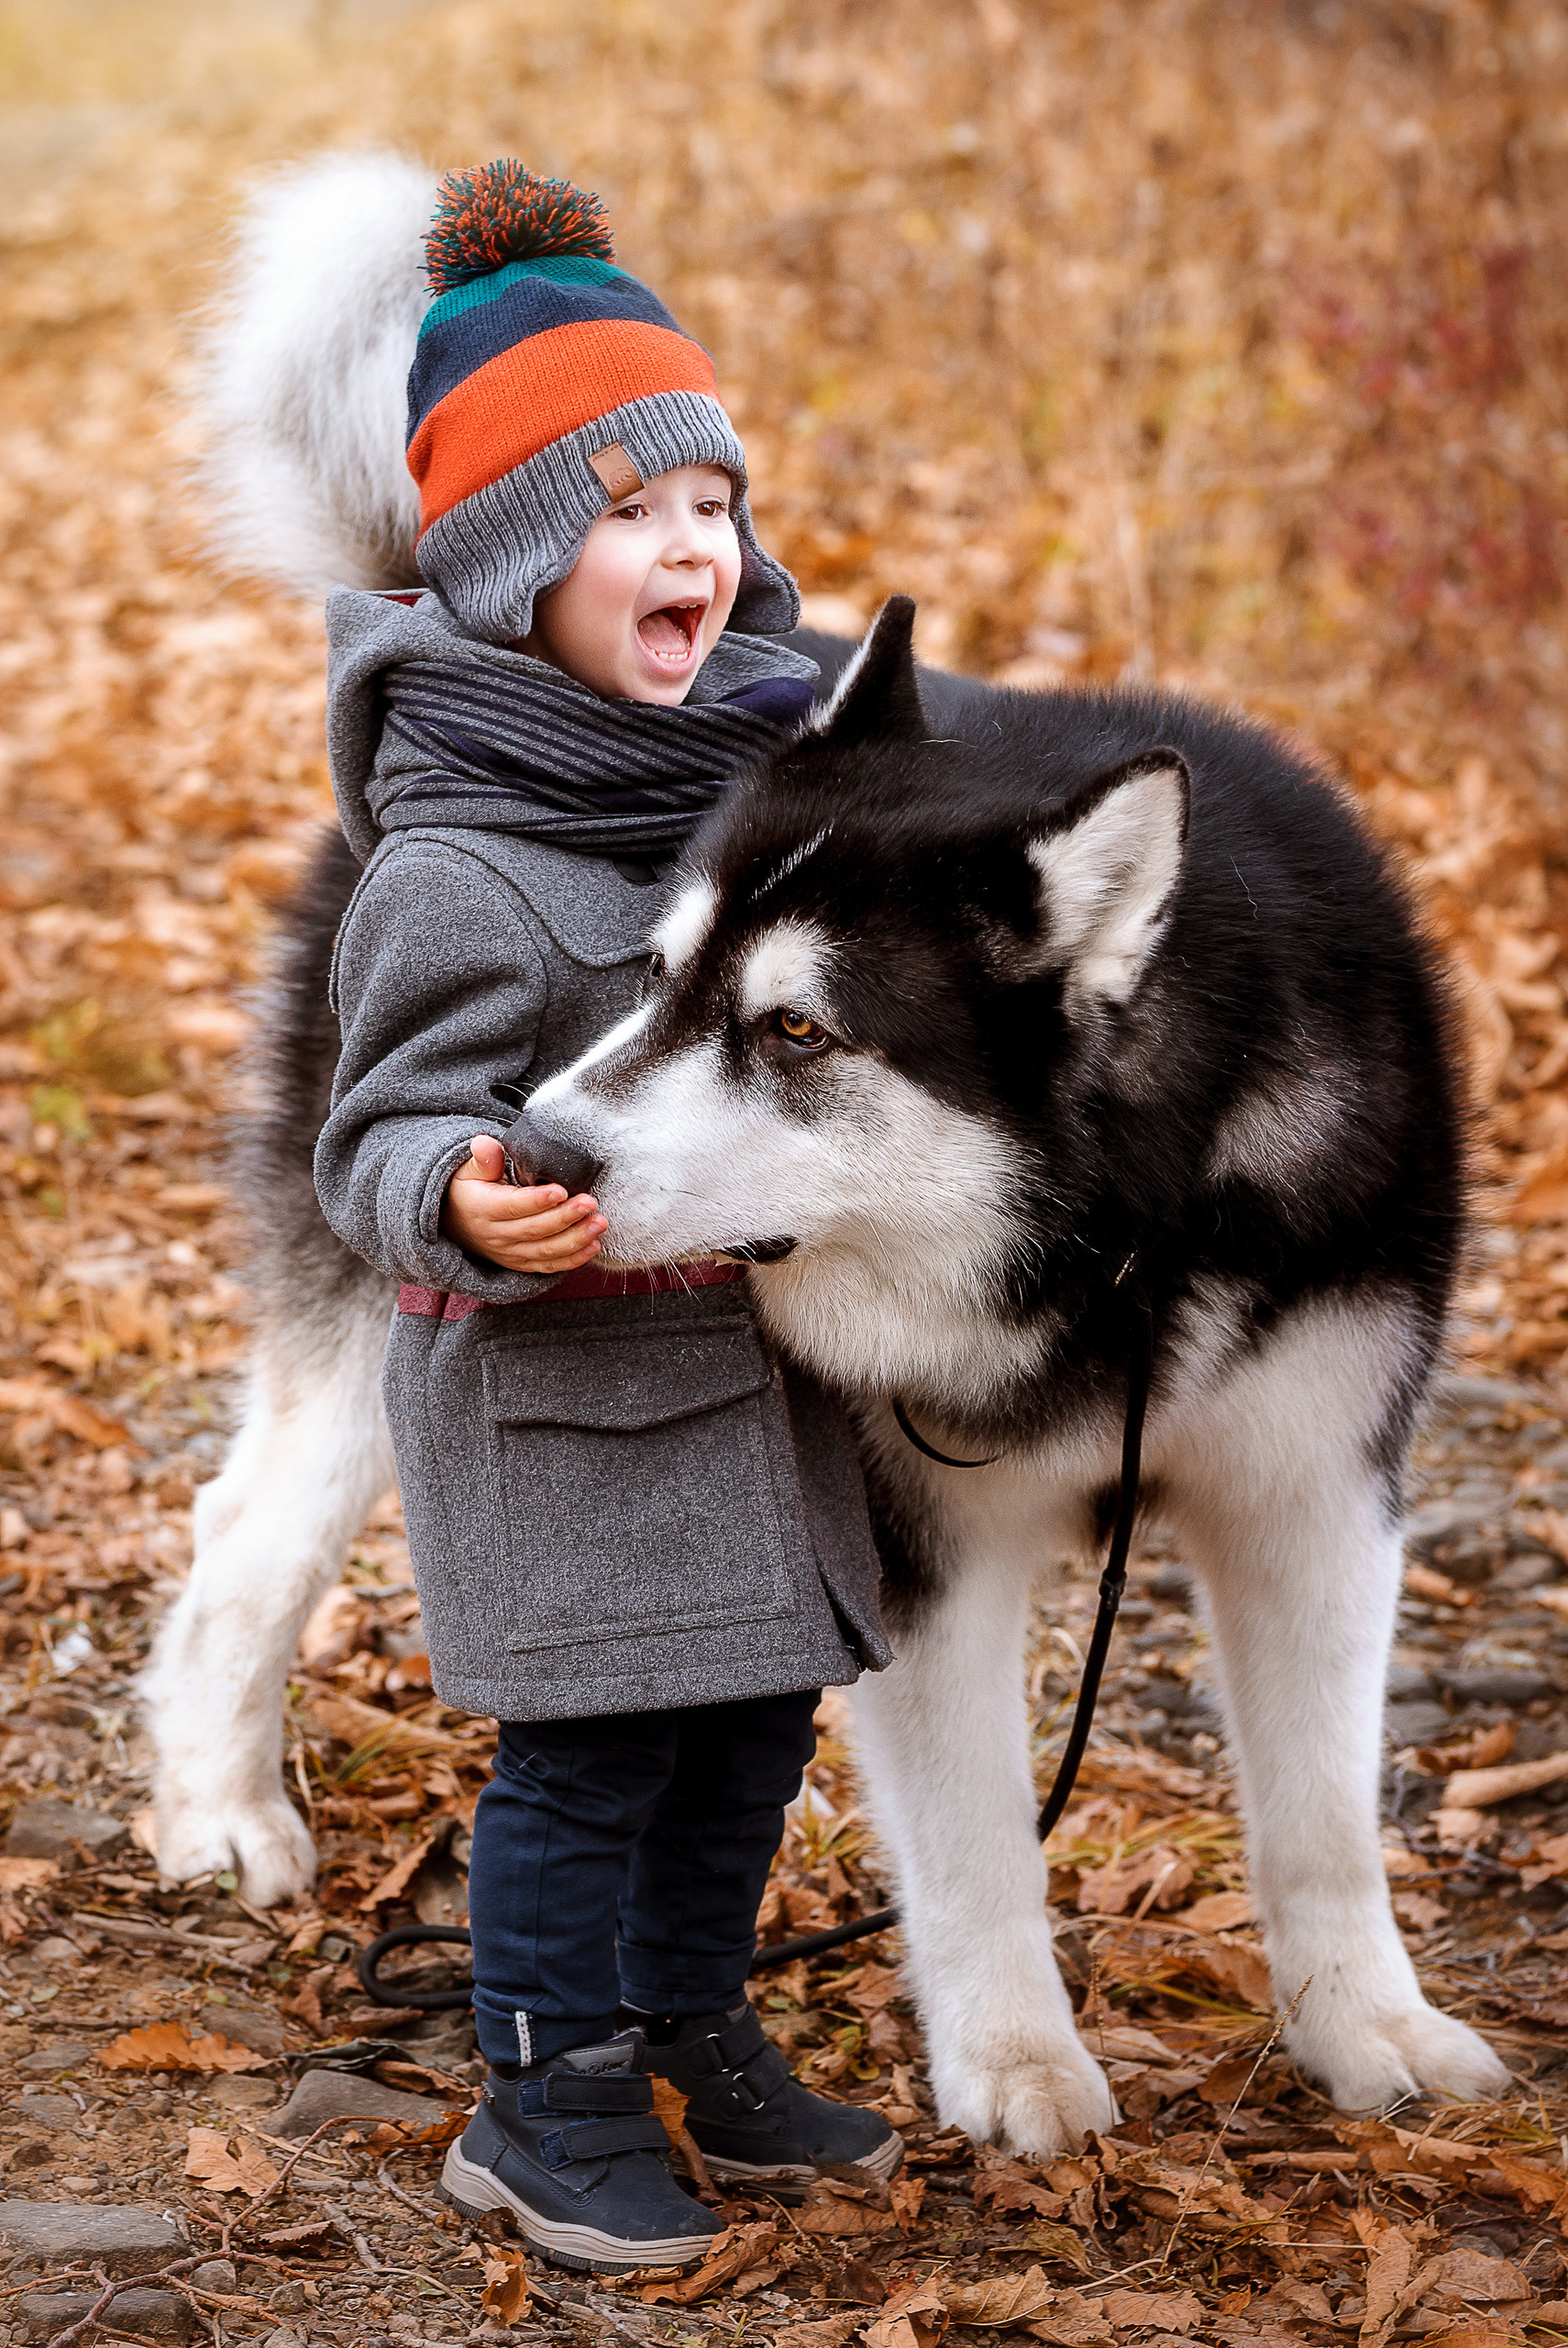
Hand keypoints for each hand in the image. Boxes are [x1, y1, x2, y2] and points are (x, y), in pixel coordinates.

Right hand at [440, 1134, 606, 1274]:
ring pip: (544, 1251)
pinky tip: (593, 1246)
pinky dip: (572, 1259)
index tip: (562, 1190)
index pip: (512, 1207)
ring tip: (599, 1224)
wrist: (456, 1223)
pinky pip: (548, 1266)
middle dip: (565, 1218)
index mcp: (482, 1209)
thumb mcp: (468, 1169)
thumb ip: (483, 1158)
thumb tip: (484, 1143)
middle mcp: (495, 1235)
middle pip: (534, 1230)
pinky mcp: (521, 1263)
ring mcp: (509, 1253)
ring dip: (575, 1240)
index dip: (537, 1201)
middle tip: (590, 1203)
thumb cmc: (469, 1189)